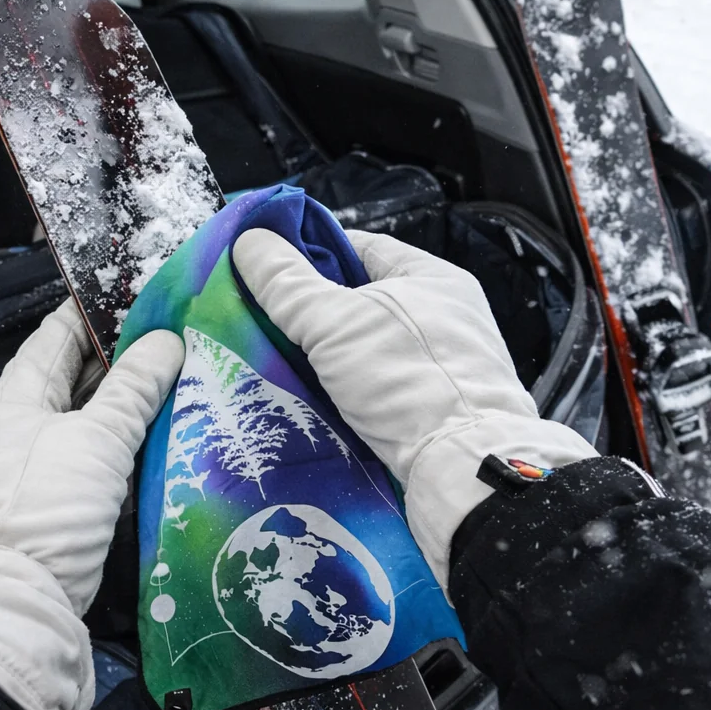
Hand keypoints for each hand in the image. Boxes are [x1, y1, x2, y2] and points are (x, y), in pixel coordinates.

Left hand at [0, 297, 182, 615]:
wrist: (5, 601)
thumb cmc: (43, 504)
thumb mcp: (97, 439)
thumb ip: (135, 387)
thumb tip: (168, 339)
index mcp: (15, 394)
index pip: (59, 333)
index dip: (99, 310)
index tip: (146, 294)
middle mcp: (17, 422)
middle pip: (76, 376)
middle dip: (124, 358)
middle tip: (180, 339)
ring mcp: (31, 464)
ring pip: (87, 418)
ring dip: (128, 404)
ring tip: (182, 383)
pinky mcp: (48, 502)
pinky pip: (91, 456)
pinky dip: (122, 444)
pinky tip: (161, 440)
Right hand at [233, 228, 594, 585]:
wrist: (461, 469)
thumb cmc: (406, 379)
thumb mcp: (334, 322)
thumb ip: (287, 283)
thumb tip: (249, 240)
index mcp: (432, 276)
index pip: (361, 246)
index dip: (311, 250)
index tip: (269, 265)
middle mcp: (444, 315)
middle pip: (363, 298)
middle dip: (314, 308)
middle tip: (264, 315)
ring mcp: (443, 364)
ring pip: (369, 345)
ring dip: (329, 354)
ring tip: (278, 357)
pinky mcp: (436, 408)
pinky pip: (381, 384)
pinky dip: (349, 387)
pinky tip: (313, 396)